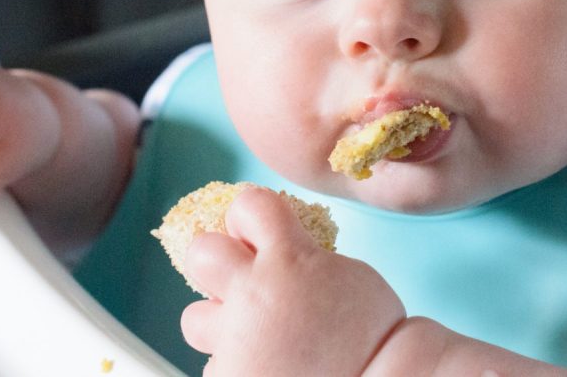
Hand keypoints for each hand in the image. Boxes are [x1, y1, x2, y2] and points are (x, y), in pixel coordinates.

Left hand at [182, 187, 405, 376]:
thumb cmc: (371, 330)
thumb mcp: (342, 272)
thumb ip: (300, 258)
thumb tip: (274, 256)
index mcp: (288, 258)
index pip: (248, 205)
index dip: (252, 216)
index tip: (258, 231)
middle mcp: (253, 293)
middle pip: (200, 252)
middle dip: (218, 261)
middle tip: (240, 277)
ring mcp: (235, 340)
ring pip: (195, 319)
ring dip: (220, 322)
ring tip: (254, 334)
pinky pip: (217, 365)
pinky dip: (239, 364)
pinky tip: (270, 366)